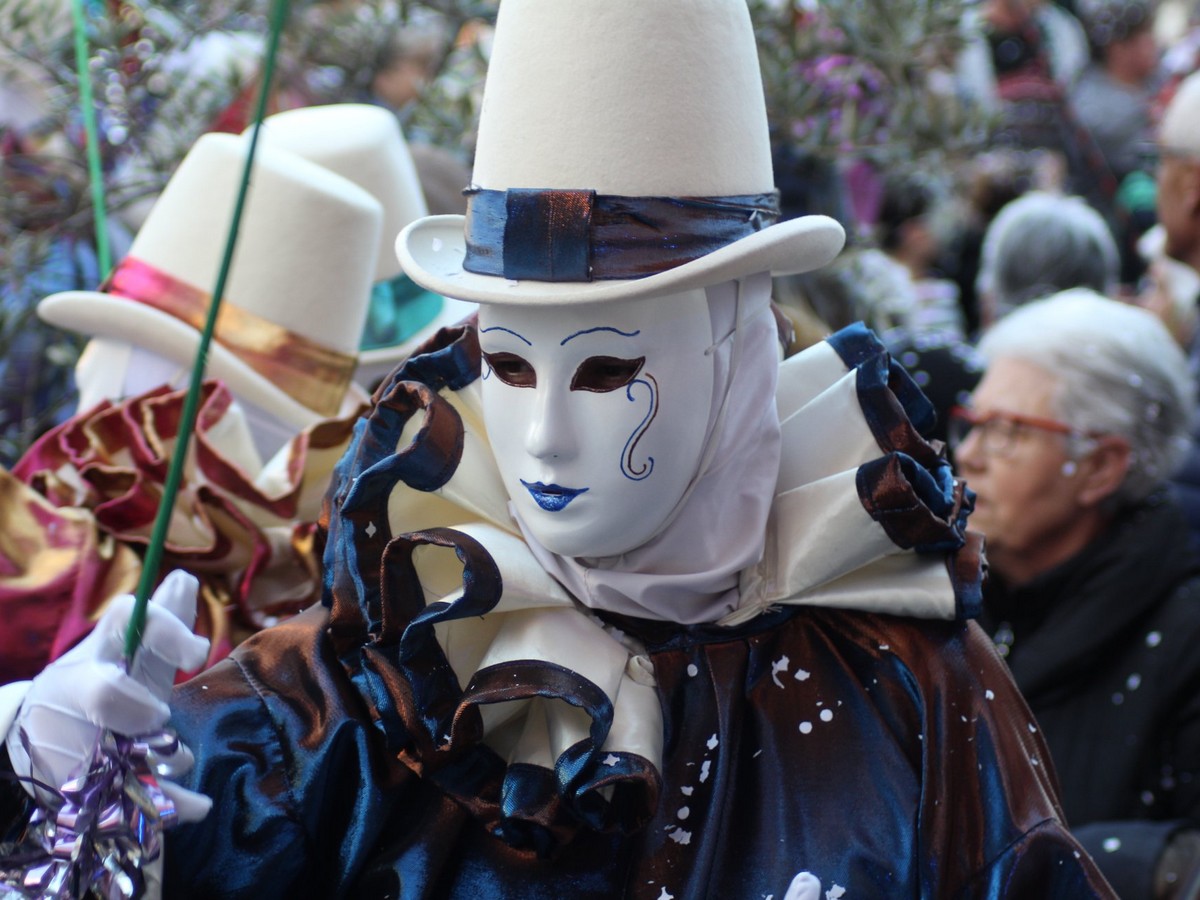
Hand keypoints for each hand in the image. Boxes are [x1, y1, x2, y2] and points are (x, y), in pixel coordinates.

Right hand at [5, 570, 211, 820]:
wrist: (35, 737)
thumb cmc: (95, 681)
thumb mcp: (124, 653)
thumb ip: (158, 624)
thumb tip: (186, 578)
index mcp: (100, 653)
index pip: (129, 623)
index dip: (165, 630)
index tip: (198, 652)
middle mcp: (83, 695)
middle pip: (106, 692)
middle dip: (138, 707)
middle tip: (158, 716)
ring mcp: (80, 741)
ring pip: (114, 749)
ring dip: (158, 758)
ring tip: (177, 763)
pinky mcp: (89, 783)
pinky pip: (129, 796)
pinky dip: (168, 805)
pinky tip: (199, 807)